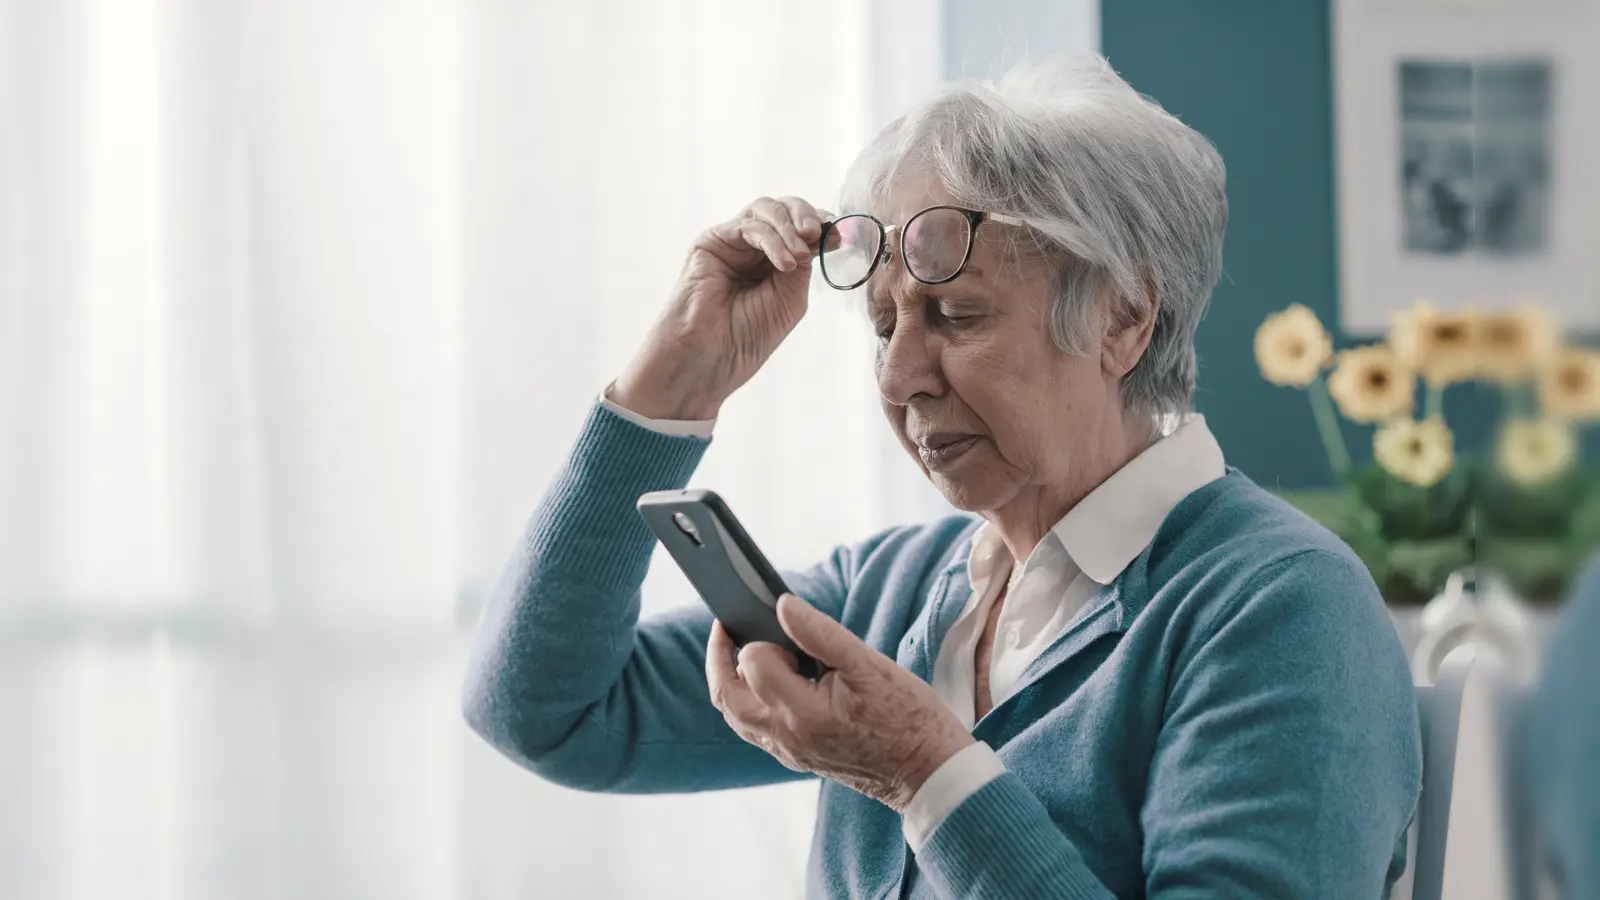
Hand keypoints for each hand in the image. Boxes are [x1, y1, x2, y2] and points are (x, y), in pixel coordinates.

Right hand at [611, 196, 830, 420]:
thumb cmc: (747, 337)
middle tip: (818, 234)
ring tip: (800, 255)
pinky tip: (784, 263)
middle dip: (806, 216)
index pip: (799, 227)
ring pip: (765, 209)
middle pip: (783, 208)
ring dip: (789, 226)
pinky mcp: (711, 241)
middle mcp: (752, 247)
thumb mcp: (791, 298)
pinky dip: (772, 240)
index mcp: (772, 261)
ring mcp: (731, 242)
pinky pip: (748, 226)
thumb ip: (803, 263)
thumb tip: (820, 233)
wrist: (710, 357)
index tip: (839, 234)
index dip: (820, 224)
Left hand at [706, 594, 975, 811]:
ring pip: (736, 718)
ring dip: (730, 683)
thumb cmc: (907, 716)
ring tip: (739, 650)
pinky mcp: (797, 758)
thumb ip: (820, 633)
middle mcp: (787, 737)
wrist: (928, 773)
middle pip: (727, 697)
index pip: (753, 664)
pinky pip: (755, 731)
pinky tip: (766, 682)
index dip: (762, 638)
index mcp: (802, 712)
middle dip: (719, 659)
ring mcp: (789, 752)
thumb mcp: (869, 665)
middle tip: (726, 627)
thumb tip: (782, 604)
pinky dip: (748, 703)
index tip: (778, 618)